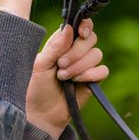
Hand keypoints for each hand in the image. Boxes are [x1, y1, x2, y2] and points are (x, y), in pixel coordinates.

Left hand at [25, 19, 108, 137]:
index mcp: (61, 43)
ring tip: (64, 77)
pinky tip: (77, 82)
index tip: (80, 33)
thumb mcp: (40, 65)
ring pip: (97, 54)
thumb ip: (55, 46)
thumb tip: (69, 28)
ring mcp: (85, 66)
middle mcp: (75, 52)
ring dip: (80, 65)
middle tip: (61, 64)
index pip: (79, 26)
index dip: (84, 26)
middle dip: (76, 51)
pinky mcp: (93, 81)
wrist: (41, 114)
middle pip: (91, 38)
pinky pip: (103, 70)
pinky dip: (90, 75)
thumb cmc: (35, 88)